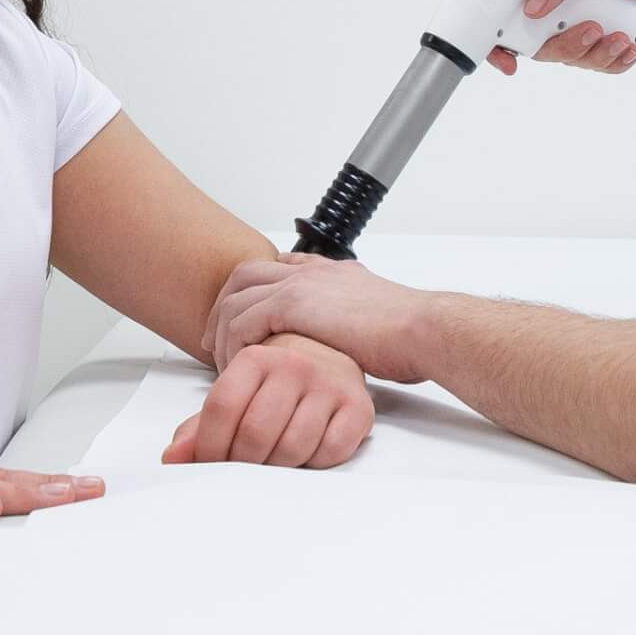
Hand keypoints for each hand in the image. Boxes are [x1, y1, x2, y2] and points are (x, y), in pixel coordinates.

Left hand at [161, 334, 373, 467]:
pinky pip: (331, 452)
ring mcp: (329, 385)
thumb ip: (201, 425)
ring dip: (278, 469)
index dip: (208, 447)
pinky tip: (307, 454)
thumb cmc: (276, 383)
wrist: (330, 355)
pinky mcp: (358, 407)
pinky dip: (315, 463)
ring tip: (273, 462)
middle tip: (242, 471)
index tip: (207, 465)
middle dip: (242, 465)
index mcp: (256, 357)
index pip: (221, 408)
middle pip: (254, 435)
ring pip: (293, 448)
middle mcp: (295, 365)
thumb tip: (171, 460)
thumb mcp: (237, 393)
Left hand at [204, 255, 439, 384]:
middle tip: (215, 342)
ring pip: (235, 298)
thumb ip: (351, 321)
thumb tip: (347, 341)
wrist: (420, 330)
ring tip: (223, 362)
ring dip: (222, 331)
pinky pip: (242, 321)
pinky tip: (238, 367)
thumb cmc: (407, 335)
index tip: (240, 322)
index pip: (276, 268)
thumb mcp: (372, 319)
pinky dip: (233, 345)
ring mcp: (300, 284)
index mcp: (329, 271)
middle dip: (223, 308)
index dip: (251, 294)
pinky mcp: (293, 304)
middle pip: (244, 275)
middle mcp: (310, 271)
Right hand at [487, 0, 635, 75]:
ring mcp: (581, 22)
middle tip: (591, 31)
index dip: (499, 37)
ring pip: (571, 57)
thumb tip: (532, 4)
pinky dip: (615, 59)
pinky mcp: (604, 39)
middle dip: (565, 46)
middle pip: (539, 43)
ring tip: (620, 34)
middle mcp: (560, 2)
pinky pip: (599, 64)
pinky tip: (631, 43)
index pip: (510, 8)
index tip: (505, 58)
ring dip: (596, 52)